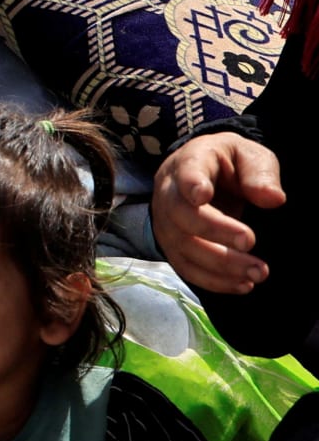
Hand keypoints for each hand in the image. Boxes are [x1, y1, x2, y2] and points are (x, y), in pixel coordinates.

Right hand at [150, 132, 282, 292]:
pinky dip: (214, 281)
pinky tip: (243, 285)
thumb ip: (260, 173)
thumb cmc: (230, 165)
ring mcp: (167, 224)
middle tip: (251, 242)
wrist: (205, 178)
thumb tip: (273, 199)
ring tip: (258, 272)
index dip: (190, 184)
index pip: (186, 172)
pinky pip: (187, 268)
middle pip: (181, 215)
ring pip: (184, 247)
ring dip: (221, 264)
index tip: (203, 195)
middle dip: (215, 232)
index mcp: (191, 162)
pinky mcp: (173, 248)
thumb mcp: (250, 156)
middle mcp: (169, 194)